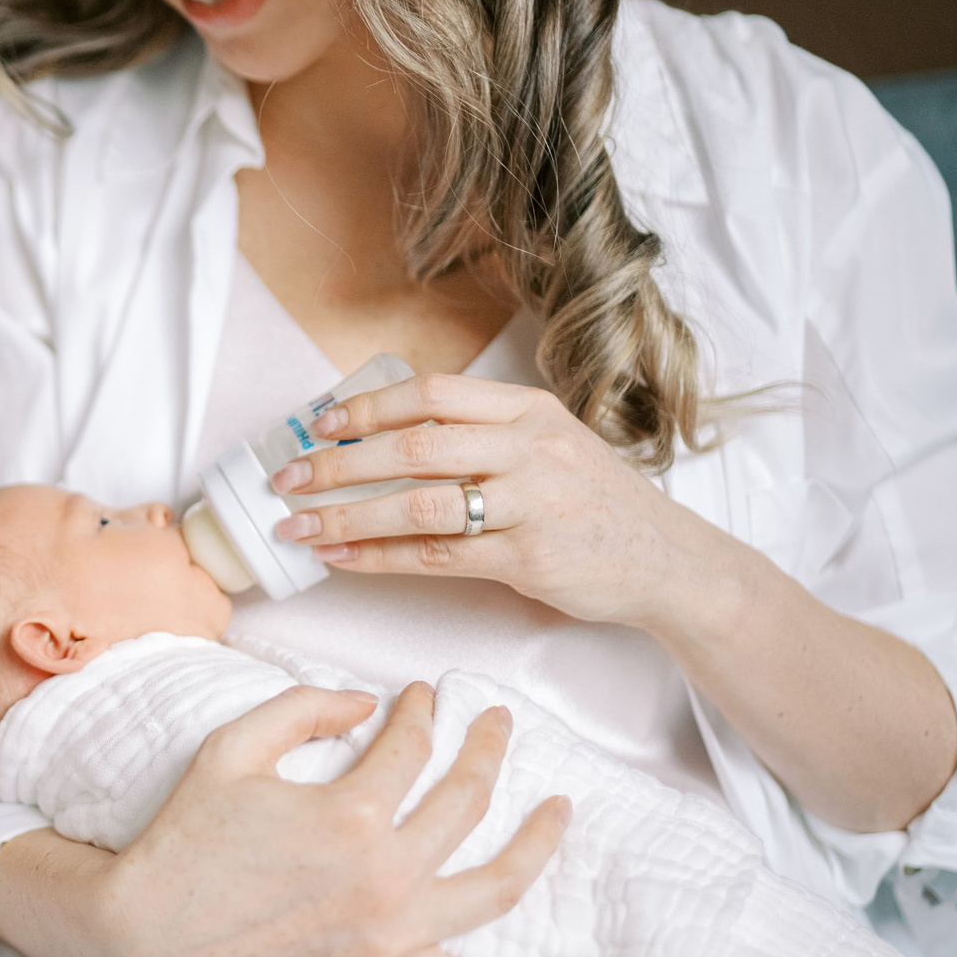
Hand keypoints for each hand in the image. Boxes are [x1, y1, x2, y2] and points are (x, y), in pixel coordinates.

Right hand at [65, 683, 599, 956]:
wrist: (151, 931)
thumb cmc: (186, 837)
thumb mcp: (232, 746)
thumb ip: (304, 706)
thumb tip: (366, 699)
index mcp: (350, 814)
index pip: (411, 747)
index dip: (419, 711)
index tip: (417, 696)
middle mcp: (386, 875)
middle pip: (465, 800)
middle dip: (485, 749)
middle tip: (494, 720)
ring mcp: (393, 933)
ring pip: (496, 884)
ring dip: (538, 843)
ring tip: (562, 808)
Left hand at [268, 372, 719, 628]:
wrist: (669, 561)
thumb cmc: (595, 503)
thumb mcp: (550, 445)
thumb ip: (483, 435)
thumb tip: (385, 438)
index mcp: (528, 410)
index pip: (432, 395)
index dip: (366, 408)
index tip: (318, 424)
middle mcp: (530, 450)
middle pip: (413, 449)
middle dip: (338, 464)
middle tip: (286, 478)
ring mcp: (532, 505)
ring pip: (418, 506)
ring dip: (347, 517)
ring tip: (298, 525)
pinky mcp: (529, 560)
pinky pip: (437, 557)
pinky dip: (380, 557)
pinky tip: (342, 558)